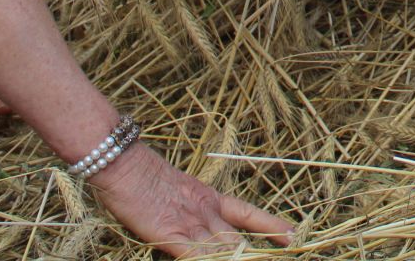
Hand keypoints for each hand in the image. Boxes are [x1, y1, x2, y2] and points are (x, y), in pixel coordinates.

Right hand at [90, 141, 294, 255]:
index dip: (271, 226)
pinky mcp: (169, 234)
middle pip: (238, 240)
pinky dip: (210, 260)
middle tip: (283, 256)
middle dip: (256, 256)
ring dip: (238, 258)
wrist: (121, 163)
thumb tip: (202, 231)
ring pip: (223, 249)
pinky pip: (196, 255)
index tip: (294, 236)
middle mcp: (205, 212)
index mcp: (209, 198)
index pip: (248, 214)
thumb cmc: (139, 177)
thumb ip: (190, 211)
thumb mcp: (173, 193)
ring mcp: (189, 223)